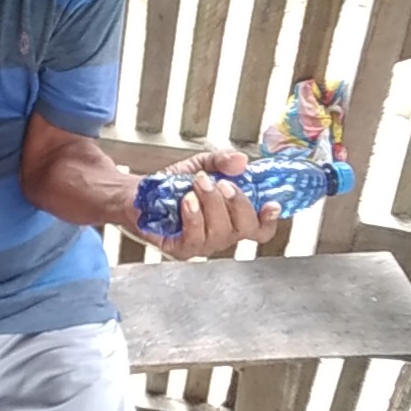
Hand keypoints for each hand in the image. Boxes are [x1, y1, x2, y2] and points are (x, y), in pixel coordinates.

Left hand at [120, 151, 280, 260]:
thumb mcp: (200, 165)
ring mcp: (202, 245)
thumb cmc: (172, 186)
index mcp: (232, 218)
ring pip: (221, 232)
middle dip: (238, 203)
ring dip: (212, 204)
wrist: (139, 194)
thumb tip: (241, 161)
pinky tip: (187, 201)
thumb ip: (221, 161)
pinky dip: (194, 217)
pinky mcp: (180, 249)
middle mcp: (222, 235)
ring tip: (198, 183)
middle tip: (222, 183)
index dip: (270, 220)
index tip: (271, 203)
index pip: (260, 229)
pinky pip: (195, 239)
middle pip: (246, 229)